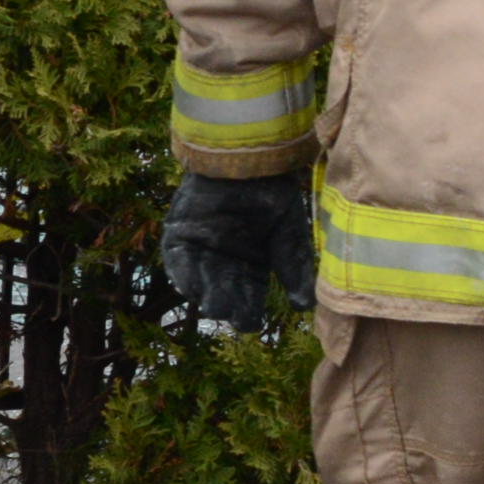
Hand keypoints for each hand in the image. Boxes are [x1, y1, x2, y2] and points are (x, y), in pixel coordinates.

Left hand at [161, 172, 312, 331]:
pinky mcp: (179, 237)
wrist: (248, 160)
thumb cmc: (272, 193)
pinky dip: (184, 275)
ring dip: (207, 295)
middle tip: (235, 315)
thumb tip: (305, 306)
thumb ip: (294, 267)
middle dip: (229, 307)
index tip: (253, 323)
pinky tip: (192, 288)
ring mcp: (200, 251)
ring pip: (200, 283)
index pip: (249, 298)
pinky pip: (178, 262)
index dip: (250, 311)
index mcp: (251, 266)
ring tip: (216, 307)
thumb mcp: (290, 233)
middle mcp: (224, 263)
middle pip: (224, 295)